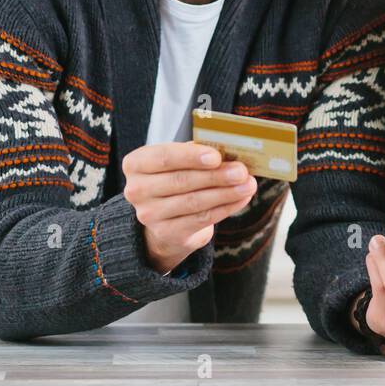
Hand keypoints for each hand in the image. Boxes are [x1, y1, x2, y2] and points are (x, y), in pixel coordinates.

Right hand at [122, 141, 256, 273]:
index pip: (164, 157)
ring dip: (225, 192)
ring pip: (194, 202)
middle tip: (241, 171)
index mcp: (136, 164)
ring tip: (248, 185)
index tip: (216, 156)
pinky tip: (241, 198)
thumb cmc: (174, 179)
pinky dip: (225, 208)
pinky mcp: (166, 233)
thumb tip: (227, 152)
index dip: (191, 157)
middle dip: (216, 175)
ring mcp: (149, 214)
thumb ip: (196, 154)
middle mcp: (137, 190)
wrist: (163, 218)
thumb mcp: (177, 161)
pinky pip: (201, 219)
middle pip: (181, 180)